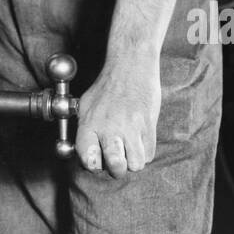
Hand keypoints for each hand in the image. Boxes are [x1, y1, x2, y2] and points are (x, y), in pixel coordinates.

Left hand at [74, 56, 160, 177]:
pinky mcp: (149, 125)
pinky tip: (139, 137)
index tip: (97, 158)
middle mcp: (110, 128)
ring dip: (133, 160)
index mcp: (90, 123)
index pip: (88, 159)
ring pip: (135, 164)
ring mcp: (131, 127)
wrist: (131, 64)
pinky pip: (149, 154)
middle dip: (117, 169)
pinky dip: (145, 151)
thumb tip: (84, 153)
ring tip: (129, 147)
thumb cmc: (107, 85)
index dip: (93, 164)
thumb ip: (84, 129)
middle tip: (116, 158)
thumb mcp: (86, 104)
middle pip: (116, 167)